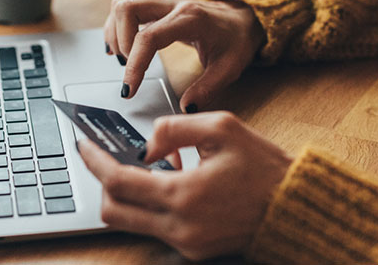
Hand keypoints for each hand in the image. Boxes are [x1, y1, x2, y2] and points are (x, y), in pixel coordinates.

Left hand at [78, 111, 291, 260]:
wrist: (294, 206)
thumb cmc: (263, 166)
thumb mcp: (221, 128)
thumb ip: (173, 128)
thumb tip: (145, 145)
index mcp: (184, 195)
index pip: (118, 181)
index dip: (95, 161)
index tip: (83, 145)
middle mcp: (179, 226)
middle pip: (113, 211)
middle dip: (103, 182)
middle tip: (108, 157)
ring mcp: (185, 243)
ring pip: (131, 222)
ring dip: (129, 193)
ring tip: (151, 166)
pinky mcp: (193, 250)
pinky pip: (155, 227)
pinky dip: (152, 204)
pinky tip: (172, 181)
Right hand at [104, 0, 264, 112]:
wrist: (243, 18)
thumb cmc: (236, 40)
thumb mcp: (229, 68)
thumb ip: (207, 89)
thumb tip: (185, 107)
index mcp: (191, 19)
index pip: (149, 37)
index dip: (135, 64)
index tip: (129, 89)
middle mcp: (173, 4)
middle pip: (127, 9)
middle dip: (120, 42)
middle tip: (128, 68)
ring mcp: (163, 1)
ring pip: (122, 4)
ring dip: (115, 32)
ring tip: (124, 58)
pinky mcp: (157, 4)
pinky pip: (126, 7)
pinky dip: (117, 26)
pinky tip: (121, 47)